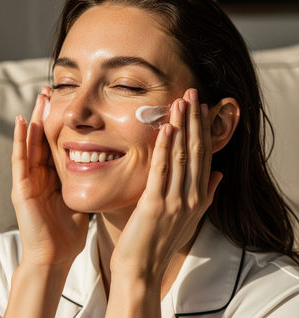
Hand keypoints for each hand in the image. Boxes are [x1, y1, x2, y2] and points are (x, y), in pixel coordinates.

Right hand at [11, 86, 88, 267]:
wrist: (56, 254)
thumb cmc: (69, 228)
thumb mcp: (80, 196)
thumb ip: (87, 180)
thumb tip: (107, 166)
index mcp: (54, 176)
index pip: (56, 143)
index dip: (61, 123)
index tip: (68, 102)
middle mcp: (40, 174)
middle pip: (43, 138)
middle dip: (47, 115)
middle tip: (52, 90)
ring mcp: (29, 180)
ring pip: (30, 144)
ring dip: (34, 120)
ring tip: (40, 98)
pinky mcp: (21, 189)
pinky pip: (20, 160)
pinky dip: (20, 141)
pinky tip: (23, 122)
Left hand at [110, 89, 222, 281]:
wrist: (143, 267)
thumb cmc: (163, 240)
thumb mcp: (191, 218)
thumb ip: (207, 194)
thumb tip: (219, 174)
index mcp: (199, 197)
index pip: (205, 156)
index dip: (203, 130)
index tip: (202, 108)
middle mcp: (192, 197)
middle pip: (196, 151)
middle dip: (194, 120)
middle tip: (193, 93)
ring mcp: (175, 201)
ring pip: (181, 156)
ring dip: (182, 127)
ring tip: (181, 102)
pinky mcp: (156, 205)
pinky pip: (162, 171)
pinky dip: (165, 148)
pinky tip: (167, 129)